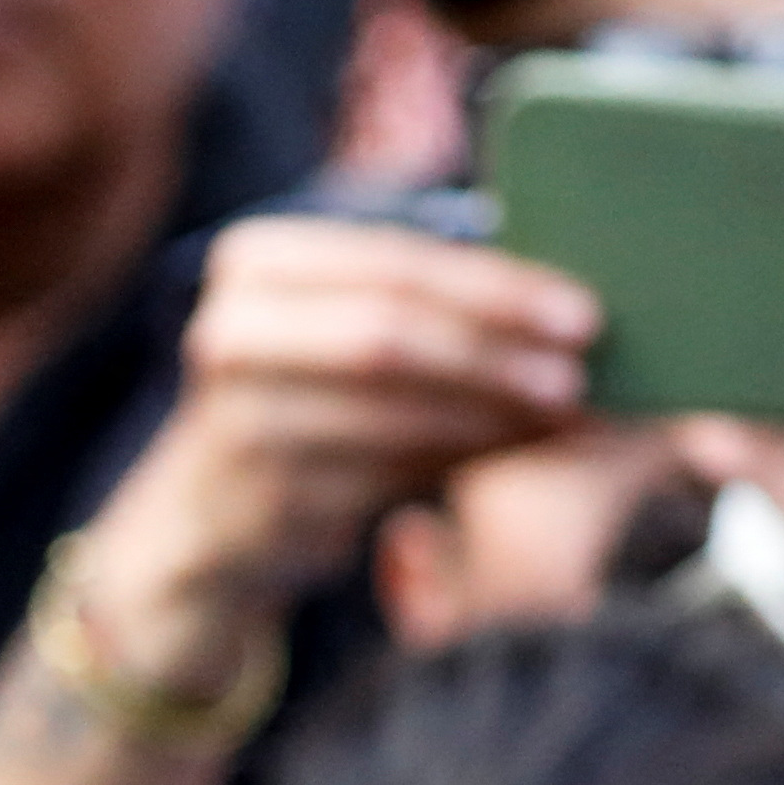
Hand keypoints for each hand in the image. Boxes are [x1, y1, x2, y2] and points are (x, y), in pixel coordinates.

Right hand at [65, 217, 594, 693]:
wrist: (201, 521)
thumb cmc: (305, 403)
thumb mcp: (341, 327)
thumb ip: (426, 303)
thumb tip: (562, 309)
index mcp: (256, 263)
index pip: (395, 264)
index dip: (497, 290)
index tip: (582, 315)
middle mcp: (228, 334)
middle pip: (387, 337)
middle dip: (493, 358)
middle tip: (576, 378)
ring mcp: (230, 425)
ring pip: (390, 417)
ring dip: (489, 421)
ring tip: (559, 422)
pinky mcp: (254, 505)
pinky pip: (380, 483)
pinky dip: (455, 469)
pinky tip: (505, 459)